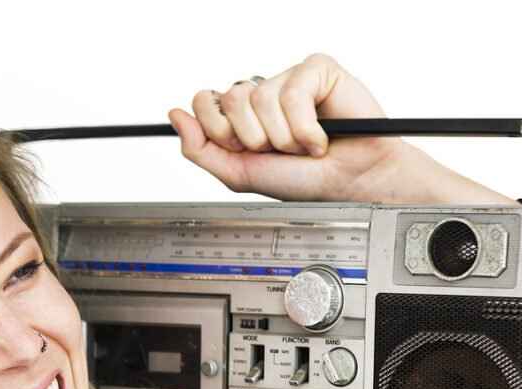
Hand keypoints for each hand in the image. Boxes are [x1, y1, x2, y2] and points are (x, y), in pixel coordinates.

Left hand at [168, 53, 411, 202]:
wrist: (346, 185)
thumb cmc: (300, 180)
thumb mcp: (238, 174)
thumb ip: (200, 149)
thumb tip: (174, 115)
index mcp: (241, 115)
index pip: (205, 102)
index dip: (221, 131)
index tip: (246, 150)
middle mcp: (262, 93)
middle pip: (231, 99)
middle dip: (253, 138)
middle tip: (277, 150)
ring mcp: (289, 78)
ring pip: (261, 99)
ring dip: (283, 137)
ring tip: (302, 147)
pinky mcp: (317, 70)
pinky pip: (293, 93)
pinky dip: (306, 128)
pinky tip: (320, 137)